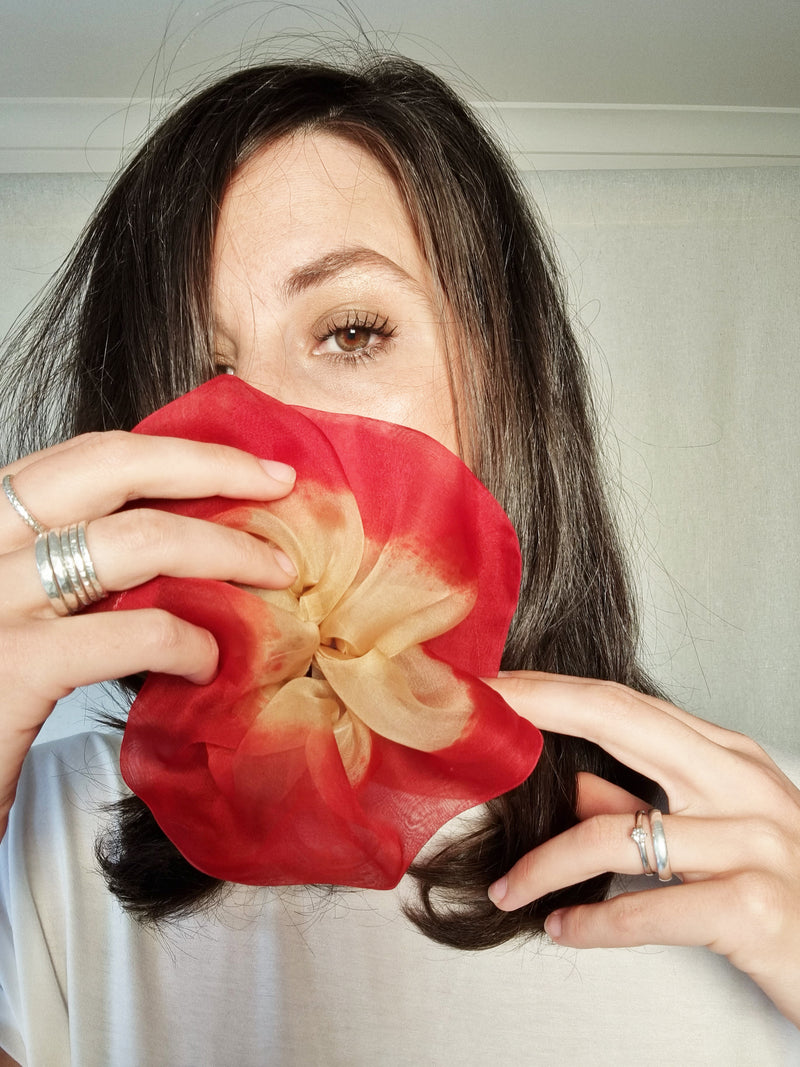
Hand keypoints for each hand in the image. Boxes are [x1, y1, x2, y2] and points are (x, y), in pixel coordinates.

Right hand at [0, 431, 296, 830]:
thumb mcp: (19, 606)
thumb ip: (75, 571)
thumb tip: (180, 546)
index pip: (86, 457)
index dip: (175, 452)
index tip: (247, 465)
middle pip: (109, 467)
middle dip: (210, 466)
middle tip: (279, 483)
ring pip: (132, 542)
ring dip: (224, 552)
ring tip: (276, 576)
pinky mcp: (8, 670)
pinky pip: (126, 633)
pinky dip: (187, 640)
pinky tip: (210, 663)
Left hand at [485, 671, 799, 1025]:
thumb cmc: (785, 895)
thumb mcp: (720, 834)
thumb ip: (645, 804)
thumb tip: (573, 782)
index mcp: (731, 758)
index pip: (626, 704)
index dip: (554, 690)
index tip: (496, 685)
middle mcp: (743, 785)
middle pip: (621, 721)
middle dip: (537, 709)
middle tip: (473, 719)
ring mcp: (755, 841)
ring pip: (613, 829)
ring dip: (544, 864)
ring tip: (507, 889)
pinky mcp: (755, 906)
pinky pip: (645, 906)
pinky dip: (592, 921)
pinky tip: (563, 928)